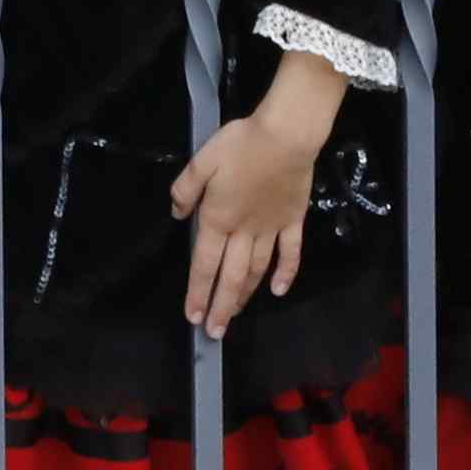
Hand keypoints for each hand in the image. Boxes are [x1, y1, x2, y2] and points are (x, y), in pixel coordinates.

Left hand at [169, 59, 344, 329]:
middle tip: (214, 332)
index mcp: (218, 219)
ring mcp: (271, 229)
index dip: (198, 292)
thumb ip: (185, 189)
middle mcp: (244, 232)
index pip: (204, 265)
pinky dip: (285, 274)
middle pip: (230, 277)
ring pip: (256, 270)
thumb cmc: (240, 145)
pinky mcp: (293, 221)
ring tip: (236, 314)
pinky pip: (290, 253)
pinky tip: (279, 290)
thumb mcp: (201, 161)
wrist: (285, 137)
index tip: (193, 317)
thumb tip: (178, 215)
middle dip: (221, 306)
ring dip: (245, 295)